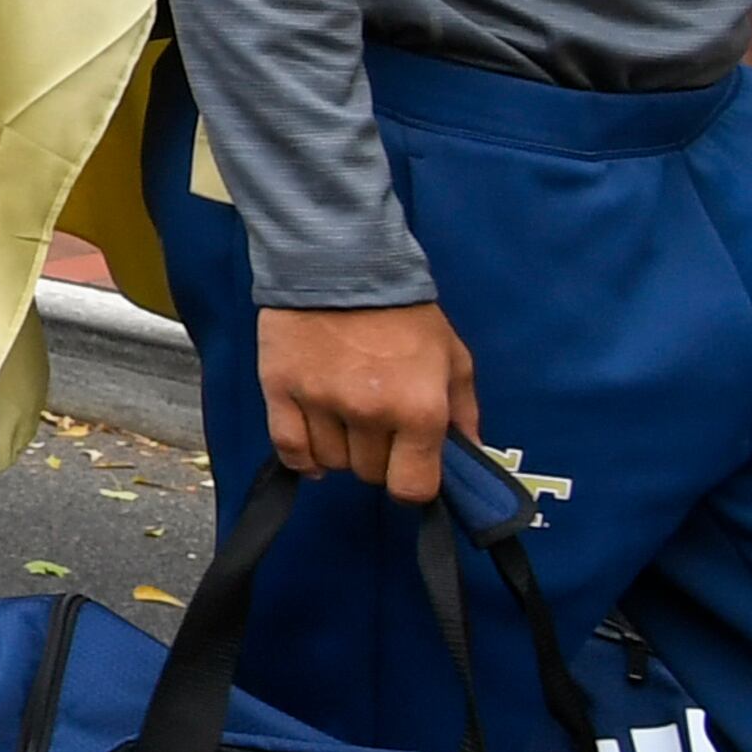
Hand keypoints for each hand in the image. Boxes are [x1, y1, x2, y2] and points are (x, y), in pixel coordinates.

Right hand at [256, 302, 479, 503]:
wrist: (342, 263)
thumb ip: (464, 411)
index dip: (412, 484)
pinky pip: (289, 448)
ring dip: (340, 450)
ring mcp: (322, 403)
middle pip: (369, 473)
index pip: (413, 487)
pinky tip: (313, 445)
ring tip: (346, 419)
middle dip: (377, 457)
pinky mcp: (281, 391)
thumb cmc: (404, 312)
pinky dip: (302, 457)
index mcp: (420, 409)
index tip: (409, 468)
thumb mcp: (452, 356)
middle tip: (378, 425)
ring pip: (330, 462)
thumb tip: (470, 455)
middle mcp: (371, 413)